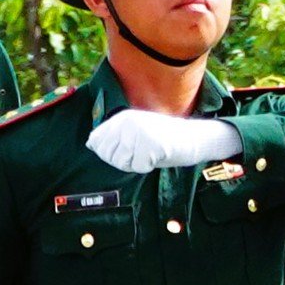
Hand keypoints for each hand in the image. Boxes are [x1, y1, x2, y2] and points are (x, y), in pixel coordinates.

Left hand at [87, 111, 244, 173]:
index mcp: (122, 117)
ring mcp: (140, 132)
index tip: (130, 147)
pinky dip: (148, 166)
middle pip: (107, 155)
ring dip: (136, 163)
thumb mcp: (134, 132)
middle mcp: (128, 122)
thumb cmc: (162, 138)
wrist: (193, 137)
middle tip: (142, 151)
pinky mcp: (151, 145)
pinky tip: (159, 155)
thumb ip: (113, 136)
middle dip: (123, 159)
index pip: (96, 142)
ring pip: (121, 163)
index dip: (110, 152)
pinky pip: (138, 167)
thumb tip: (90, 143)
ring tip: (150, 152)